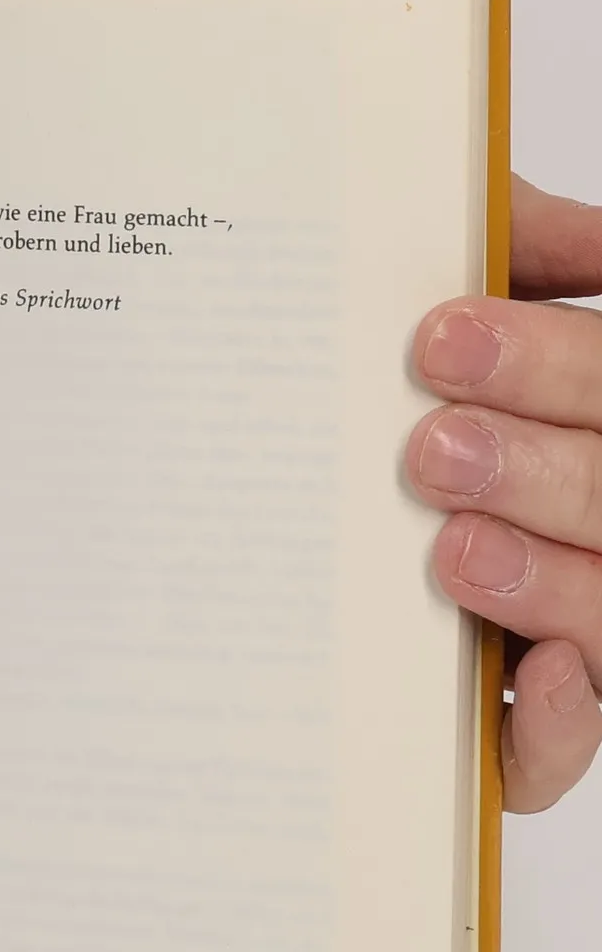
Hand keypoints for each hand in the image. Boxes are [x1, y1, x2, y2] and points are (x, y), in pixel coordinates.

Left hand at [409, 177, 601, 810]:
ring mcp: (586, 614)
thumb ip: (520, 252)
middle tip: (431, 447)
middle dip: (534, 468)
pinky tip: (535, 672)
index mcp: (599, 416)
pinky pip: (571, 741)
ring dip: (545, 578)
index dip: (546, 363)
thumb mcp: (493, 309)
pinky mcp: (550, 706)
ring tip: (452, 549)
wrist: (373, 490)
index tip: (434, 339)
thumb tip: (504, 210)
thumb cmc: (449, 393)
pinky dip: (562, 720)